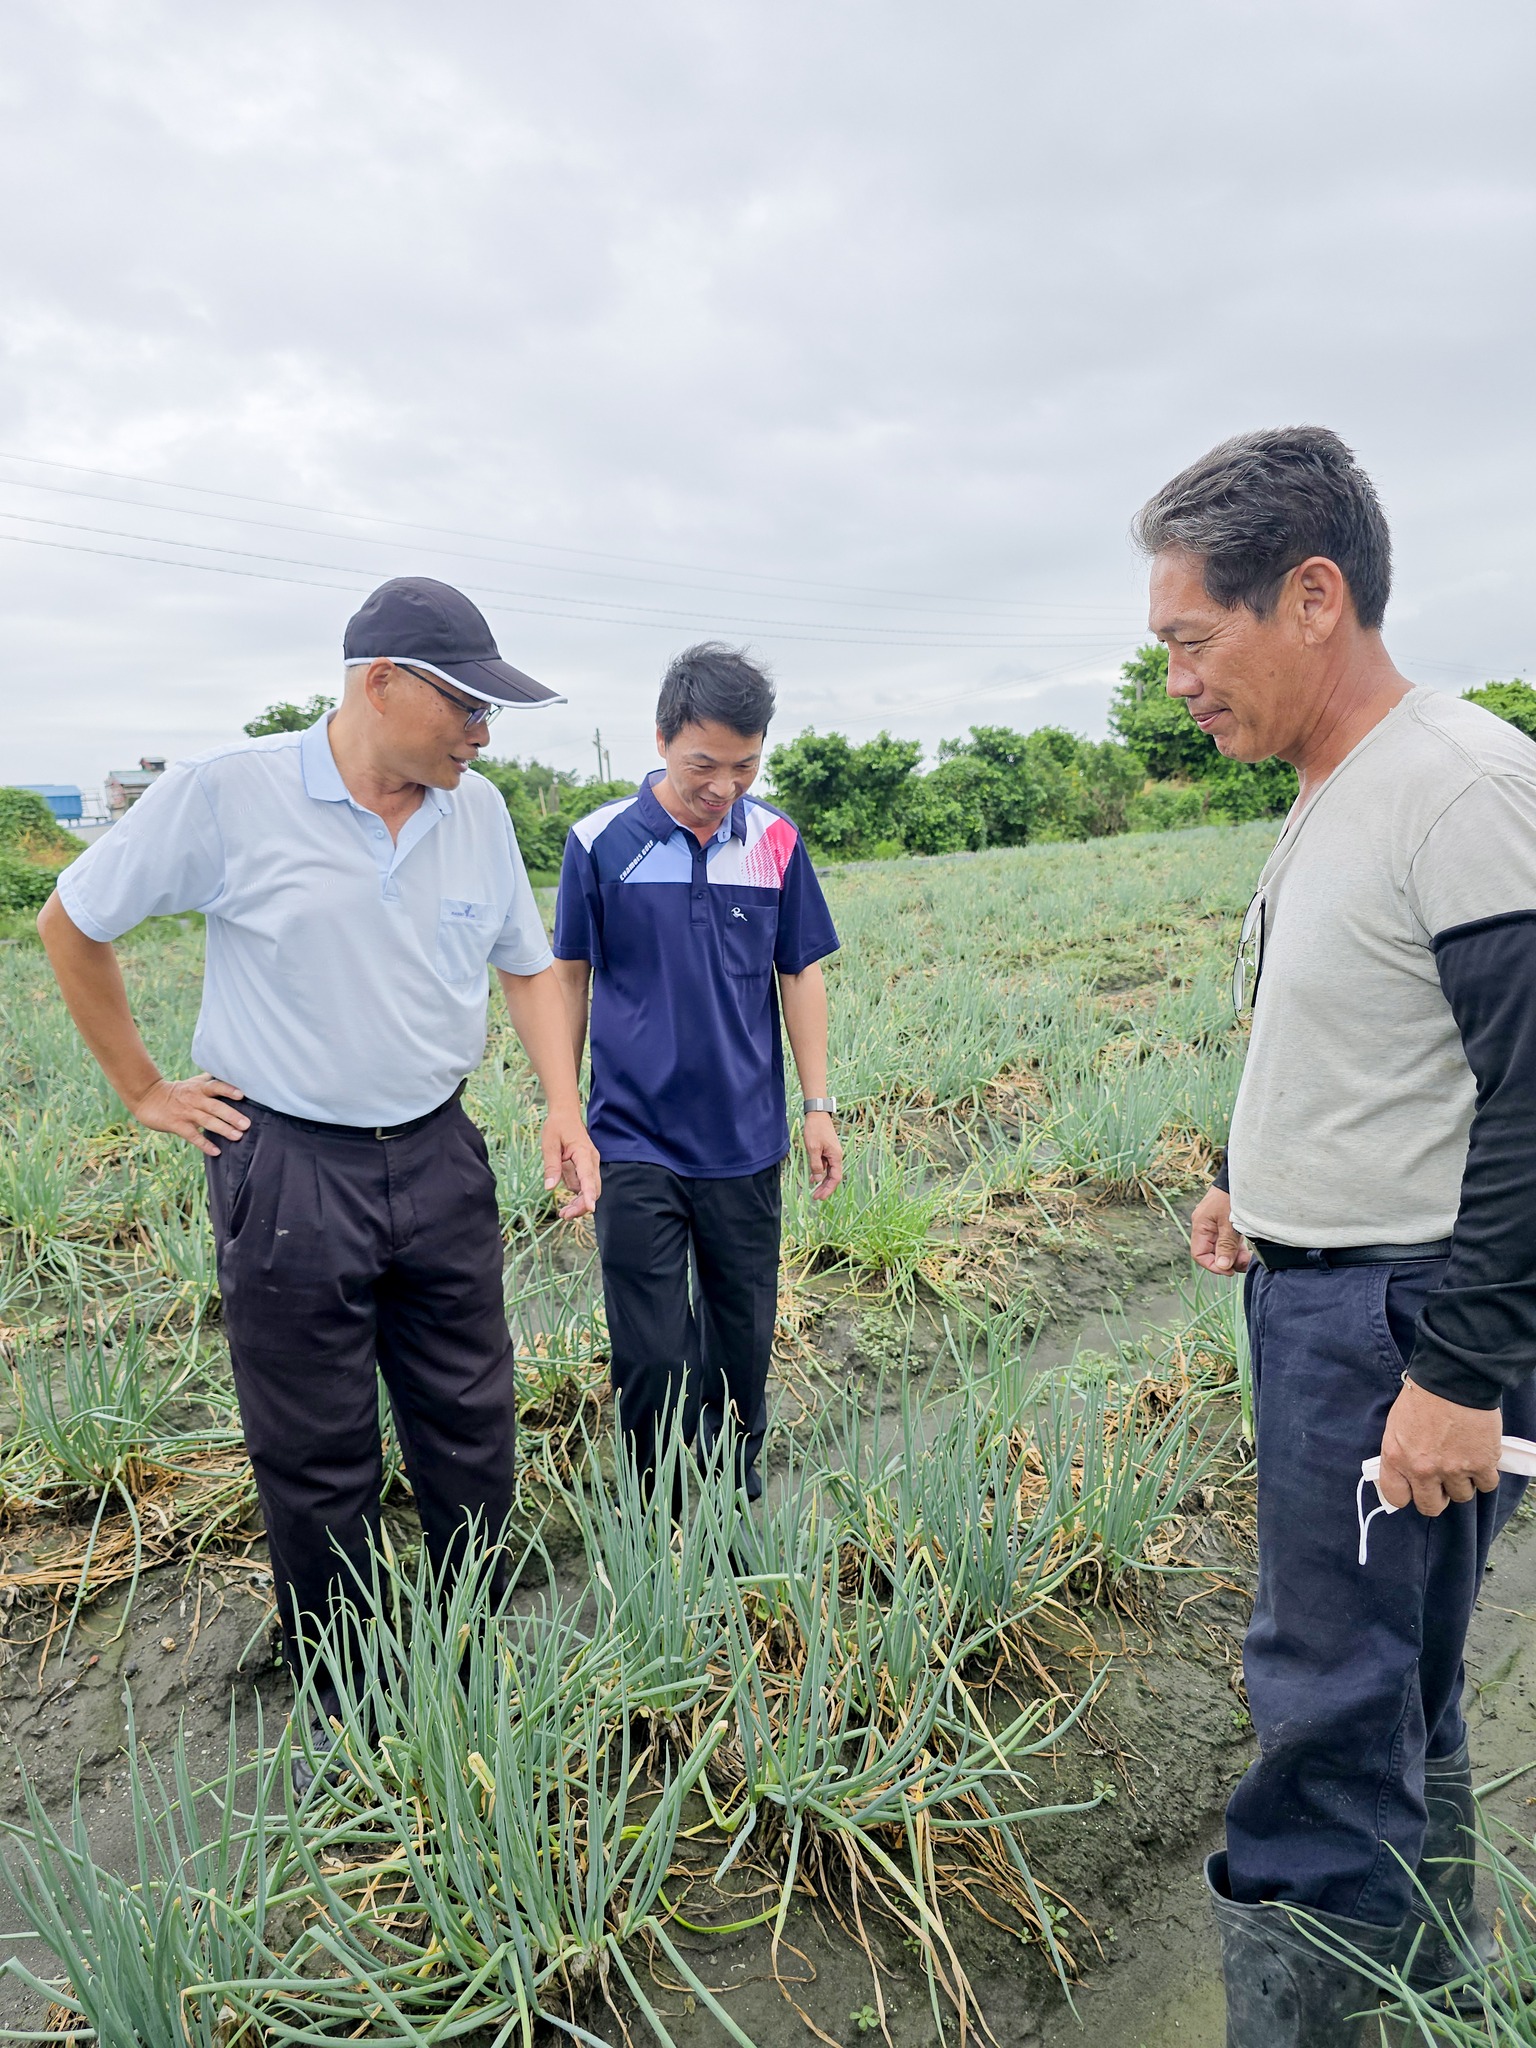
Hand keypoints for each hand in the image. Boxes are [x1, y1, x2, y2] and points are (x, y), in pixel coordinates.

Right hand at [130, 1074, 248, 1157]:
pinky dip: (205, 1144)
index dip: (228, 1090)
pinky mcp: (177, 1125)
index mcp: (200, 1088)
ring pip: (206, 1121)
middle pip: (215, 1107)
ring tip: (237, 1136)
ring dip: (222, 1129)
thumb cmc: (177, 1091)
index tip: (241, 1095)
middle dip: (231, 1115)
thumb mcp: (193, 1083)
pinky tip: (216, 1151)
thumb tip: (229, 1073)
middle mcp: (195, 1100)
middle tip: (246, 1124)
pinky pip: (193, 1136)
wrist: (148, 1098)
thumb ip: (210, 1081)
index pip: (216, 1087)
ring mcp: (186, 1113)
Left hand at [540, 1106, 600, 1220]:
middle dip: (582, 1205)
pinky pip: (584, 1185)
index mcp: (584, 1153)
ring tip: (564, 1213)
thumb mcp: (549, 1144)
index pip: (588, 1177)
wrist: (566, 1114)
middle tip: (564, 1216)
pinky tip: (567, 1202)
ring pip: (590, 1189)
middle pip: (593, 1188)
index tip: (590, 1208)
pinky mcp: (586, 1168)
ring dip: (580, 1203)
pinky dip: (578, 1196)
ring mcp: (591, 1165)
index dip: (588, 1194)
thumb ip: (551, 1166)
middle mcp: (592, 1161)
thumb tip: (549, 1188)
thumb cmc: (557, 1126)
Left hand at [803, 1110, 842, 1201]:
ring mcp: (832, 1153)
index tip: (820, 1197)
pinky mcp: (827, 1150)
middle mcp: (836, 1156)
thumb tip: (818, 1178)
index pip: (835, 1178)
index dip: (829, 1189)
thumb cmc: (815, 1129)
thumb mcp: (813, 1148)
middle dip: (825, 1188)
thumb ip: (816, 1164)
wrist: (817, 1114)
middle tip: (816, 1198)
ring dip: (822, 1182)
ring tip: (814, 1191)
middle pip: (833, 1177)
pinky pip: (825, 1165)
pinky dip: (819, 1172)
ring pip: (829, 1172)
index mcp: (835, 1156)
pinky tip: (813, 1178)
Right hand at [1191, 1184, 1249, 1273]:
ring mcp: (1215, 1225)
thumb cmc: (1233, 1197)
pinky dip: (1236, 1247)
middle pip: (1211, 1252)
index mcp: (1200, 1226)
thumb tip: (1223, 1266)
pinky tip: (1247, 1249)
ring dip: (1234, 1255)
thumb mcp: (1230, 1224)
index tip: (1229, 1271)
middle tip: (1243, 1263)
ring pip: (1221, 1248)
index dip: (1213, 1266)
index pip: (1199, 1254)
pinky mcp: (1225, 1223)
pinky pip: (1227, 1240)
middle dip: (1227, 1261)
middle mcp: (1205, 1227)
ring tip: (1248, 1258)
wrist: (1241, 1177)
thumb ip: (1226, 1246)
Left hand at [1377, 1378, 1502, 1515]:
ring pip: (1461, 1496)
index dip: (1407, 1494)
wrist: (1452, 1378)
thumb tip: (1404, 1476)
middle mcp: (1423, 1470)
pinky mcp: (1481, 1464)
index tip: (1414, 1488)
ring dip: (1463, 1481)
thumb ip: (1398, 1455)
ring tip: (1462, 1460)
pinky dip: (1485, 1474)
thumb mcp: (1395, 1427)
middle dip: (1437, 1496)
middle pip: (1431, 1507)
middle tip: (1442, 1481)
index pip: (1396, 1498)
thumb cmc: (1422, 1397)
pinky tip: (1479, 1457)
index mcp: (1396, 1458)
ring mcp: (1453, 1470)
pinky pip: (1486, 1485)